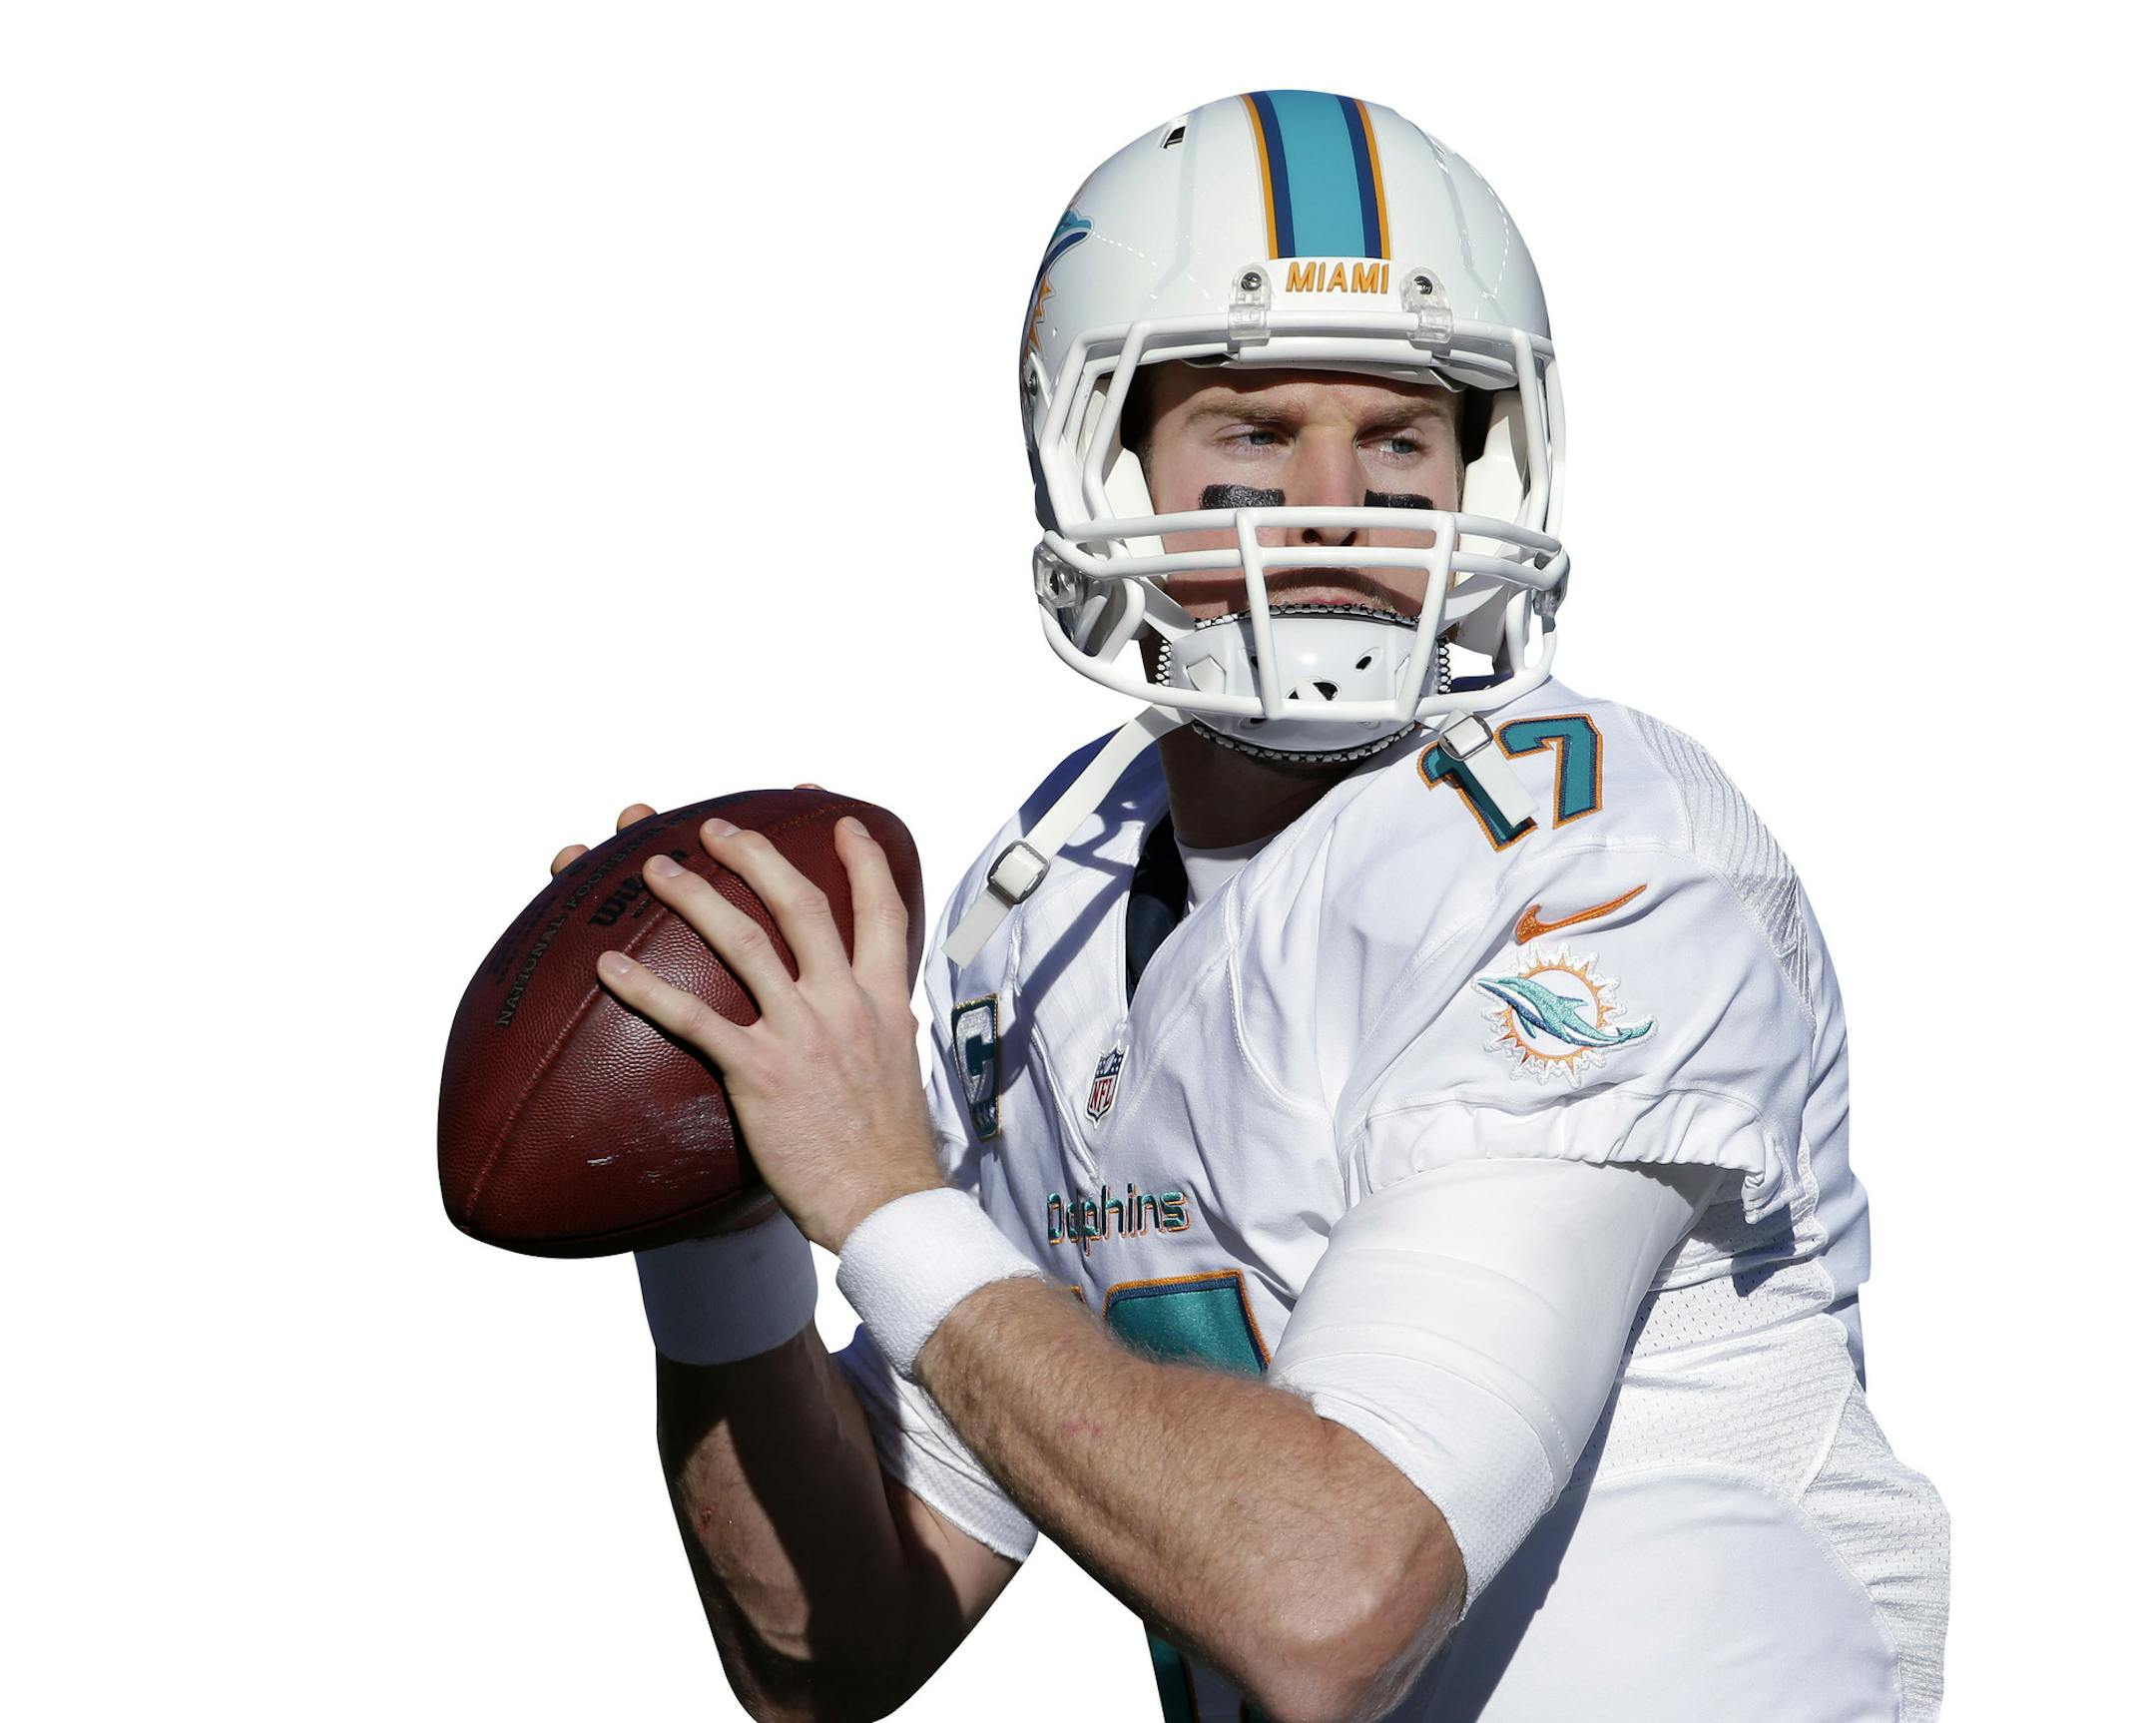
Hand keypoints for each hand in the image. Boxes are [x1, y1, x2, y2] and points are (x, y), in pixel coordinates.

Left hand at [589, 801, 945, 1253]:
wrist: (886, 1199)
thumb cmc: (892, 1147)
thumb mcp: (902, 1067)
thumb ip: (887, 1028)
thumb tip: (889, 1014)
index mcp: (884, 1000)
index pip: (881, 911)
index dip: (864, 860)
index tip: (844, 823)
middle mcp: (844, 1003)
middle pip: (801, 904)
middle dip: (757, 855)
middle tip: (719, 828)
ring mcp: (801, 1033)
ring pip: (743, 942)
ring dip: (696, 897)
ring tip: (660, 869)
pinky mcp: (759, 1071)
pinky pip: (693, 1018)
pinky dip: (646, 989)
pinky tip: (610, 968)